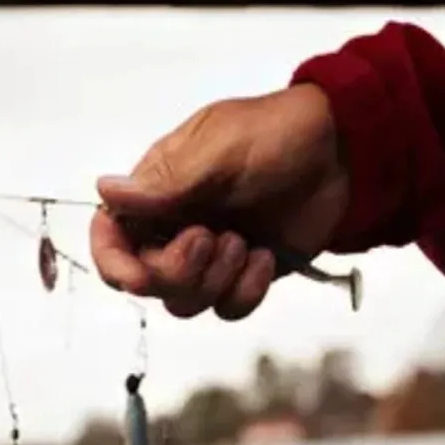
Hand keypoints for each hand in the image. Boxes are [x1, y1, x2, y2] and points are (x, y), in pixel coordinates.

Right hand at [90, 84, 348, 319]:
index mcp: (157, 191)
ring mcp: (210, 254)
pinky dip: (246, 291)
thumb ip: (166, 182)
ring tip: (246, 243)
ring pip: (185, 303)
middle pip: (147, 281)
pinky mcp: (244, 275)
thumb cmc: (275, 136)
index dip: (114, 263)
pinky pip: (228, 308)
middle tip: (216, 237)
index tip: (141, 276)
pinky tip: (267, 257)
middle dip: (178, 272)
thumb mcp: (219, 150)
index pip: (111, 236)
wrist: (340, 151)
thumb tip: (104, 191)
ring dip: (214, 282)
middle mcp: (175, 226)